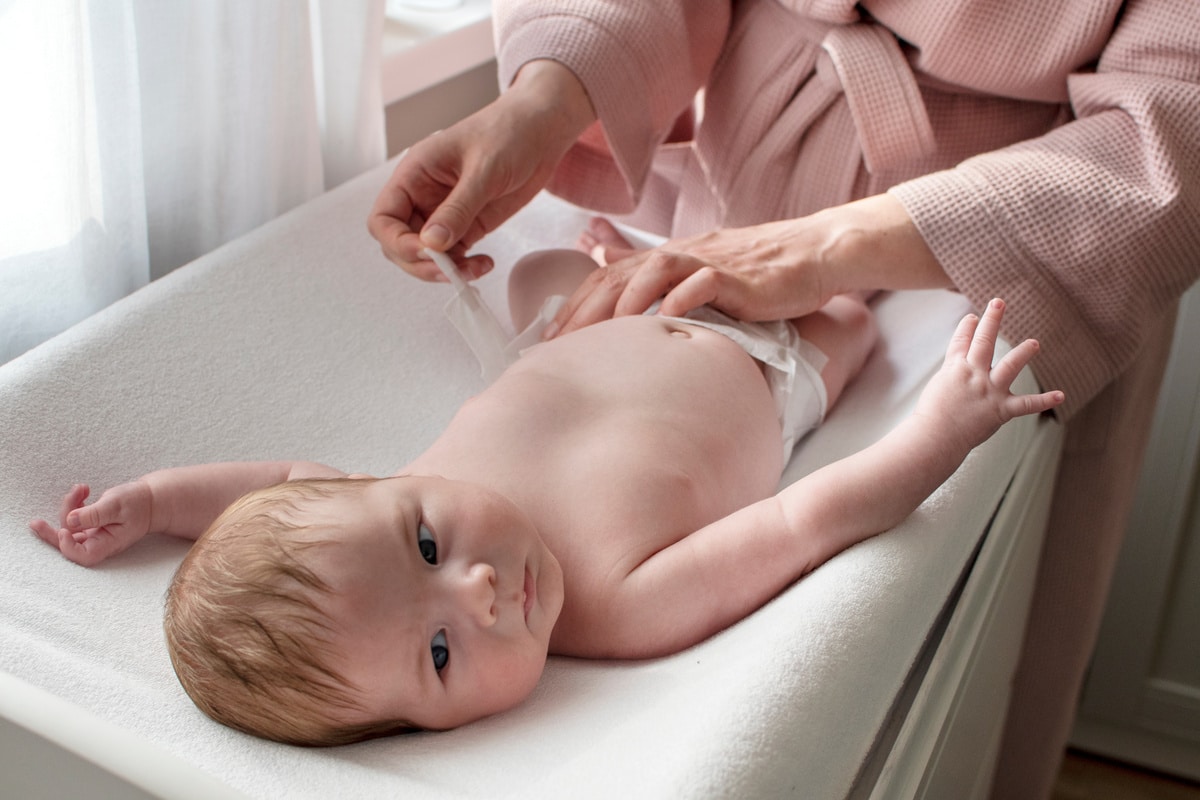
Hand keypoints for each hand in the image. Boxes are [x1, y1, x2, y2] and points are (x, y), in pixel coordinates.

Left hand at [30, 481, 153, 566]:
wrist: (151, 500)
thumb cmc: (139, 503)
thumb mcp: (116, 505)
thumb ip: (94, 514)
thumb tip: (69, 521)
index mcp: (108, 544)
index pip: (83, 555)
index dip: (68, 546)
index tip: (65, 529)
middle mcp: (99, 543)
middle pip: (68, 545)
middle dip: (51, 533)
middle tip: (35, 523)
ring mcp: (94, 535)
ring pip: (70, 527)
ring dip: (69, 506)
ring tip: (82, 488)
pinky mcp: (91, 526)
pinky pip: (74, 519)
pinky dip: (74, 504)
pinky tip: (82, 491)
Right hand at [368, 61, 594, 281]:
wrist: (542, 130)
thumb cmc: (508, 134)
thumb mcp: (483, 170)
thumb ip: (458, 208)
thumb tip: (432, 244)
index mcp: (414, 175)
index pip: (383, 219)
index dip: (397, 242)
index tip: (426, 253)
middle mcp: (422, 197)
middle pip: (400, 244)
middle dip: (420, 263)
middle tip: (451, 271)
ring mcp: (444, 214)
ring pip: (426, 256)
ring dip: (445, 270)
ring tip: (475, 270)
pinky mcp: (467, 226)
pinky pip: (454, 256)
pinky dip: (464, 268)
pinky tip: (485, 264)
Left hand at [550, 219, 831, 337]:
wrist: (813, 254)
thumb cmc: (760, 272)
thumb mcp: (703, 274)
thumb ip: (665, 283)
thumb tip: (629, 293)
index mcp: (669, 258)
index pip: (607, 276)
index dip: (574, 304)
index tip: (548, 338)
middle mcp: (681, 255)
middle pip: (619, 275)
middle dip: (583, 309)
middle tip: (557, 344)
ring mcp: (708, 262)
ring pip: (653, 271)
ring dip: (623, 302)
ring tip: (602, 336)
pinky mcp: (737, 275)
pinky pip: (702, 282)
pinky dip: (679, 299)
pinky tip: (662, 322)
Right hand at [916, 298, 1064, 451]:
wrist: (934, 437)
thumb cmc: (930, 417)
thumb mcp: (937, 388)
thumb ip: (952, 377)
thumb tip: (960, 373)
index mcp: (954, 368)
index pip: (962, 341)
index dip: (967, 327)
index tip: (973, 317)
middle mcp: (973, 374)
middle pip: (984, 341)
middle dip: (992, 320)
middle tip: (999, 302)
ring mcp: (988, 390)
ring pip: (1010, 365)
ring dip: (1024, 352)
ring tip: (1034, 344)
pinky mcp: (1000, 409)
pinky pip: (1026, 404)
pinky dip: (1044, 401)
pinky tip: (1060, 395)